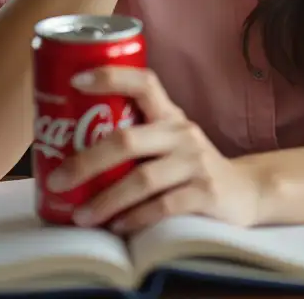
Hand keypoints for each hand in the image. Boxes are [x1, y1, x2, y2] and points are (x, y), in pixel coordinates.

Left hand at [46, 66, 262, 233]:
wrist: (245, 192)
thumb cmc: (189, 166)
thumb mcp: (168, 142)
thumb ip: (135, 139)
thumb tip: (67, 151)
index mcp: (169, 115)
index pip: (143, 82)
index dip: (110, 76)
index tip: (75, 79)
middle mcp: (182, 132)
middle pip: (127, 140)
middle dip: (86, 161)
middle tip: (58, 179)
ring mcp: (195, 162)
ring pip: (142, 179)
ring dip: (106, 200)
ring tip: (80, 216)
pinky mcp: (206, 194)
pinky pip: (163, 207)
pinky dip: (135, 218)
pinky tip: (116, 227)